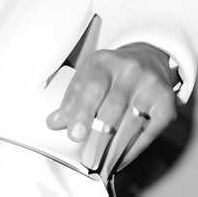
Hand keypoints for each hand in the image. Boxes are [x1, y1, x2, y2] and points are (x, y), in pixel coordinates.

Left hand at [46, 42, 179, 178]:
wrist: (145, 61)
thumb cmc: (111, 73)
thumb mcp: (88, 76)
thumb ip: (72, 99)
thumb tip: (55, 122)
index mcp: (103, 62)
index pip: (91, 88)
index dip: (82, 113)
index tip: (74, 134)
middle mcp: (129, 70)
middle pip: (112, 106)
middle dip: (97, 133)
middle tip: (87, 153)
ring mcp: (150, 86)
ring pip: (131, 122)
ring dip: (114, 146)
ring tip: (100, 160)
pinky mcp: (167, 103)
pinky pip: (149, 132)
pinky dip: (133, 148)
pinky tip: (120, 157)